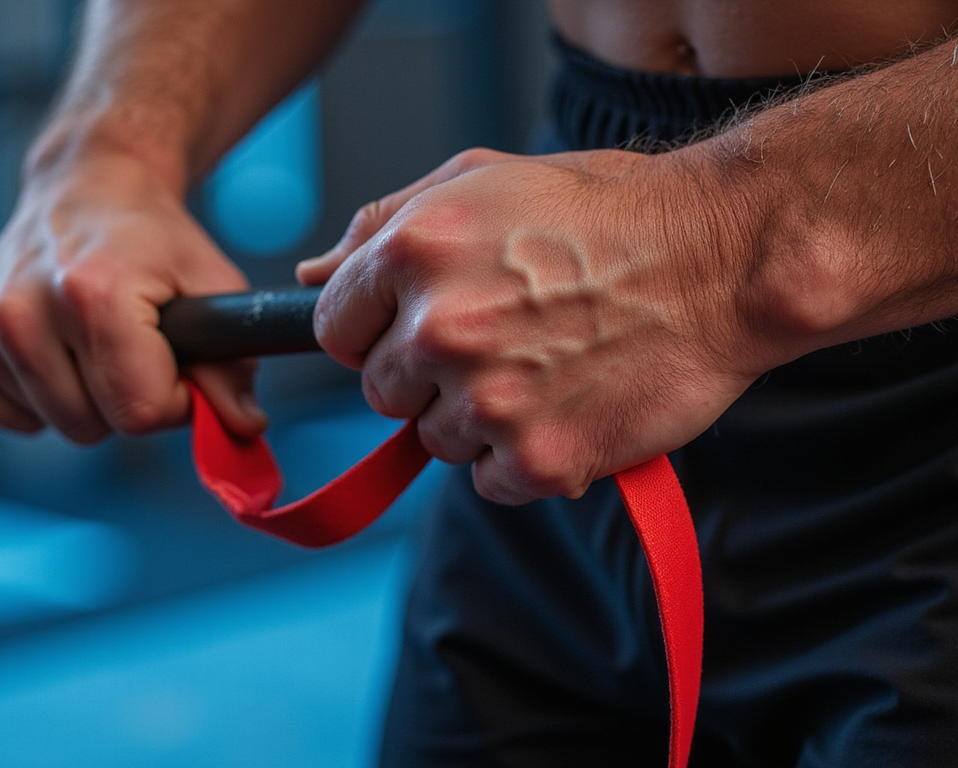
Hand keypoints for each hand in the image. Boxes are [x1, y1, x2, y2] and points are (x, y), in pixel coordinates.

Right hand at [0, 147, 267, 442]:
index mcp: (93, 292)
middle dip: (127, 398)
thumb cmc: (153, 239)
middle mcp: (24, 309)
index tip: (176, 362)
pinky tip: (53, 349)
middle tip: (133, 345)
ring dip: (84, 398)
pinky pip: (9, 419)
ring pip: (53, 426)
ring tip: (91, 339)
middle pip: (92, 426)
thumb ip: (230, 366)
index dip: (173, 400)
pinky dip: (38, 398)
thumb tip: (242, 429)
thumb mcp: (212, 288)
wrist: (88, 187)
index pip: (140, 411)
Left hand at [298, 148, 764, 504]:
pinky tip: (569, 405)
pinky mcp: (537, 459)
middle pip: (380, 391)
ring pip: (434, 440)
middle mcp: (438, 328)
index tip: (420, 323)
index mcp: (413, 250)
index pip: (333, 328)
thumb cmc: (605, 214)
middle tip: (504, 337)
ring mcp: (487, 400)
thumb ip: (383, 225)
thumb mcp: (482, 181)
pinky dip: (523, 457)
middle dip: (427, 373)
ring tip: (549, 364)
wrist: (724, 259)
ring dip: (479, 416)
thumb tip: (308, 274)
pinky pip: (488, 481)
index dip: (376, 329)